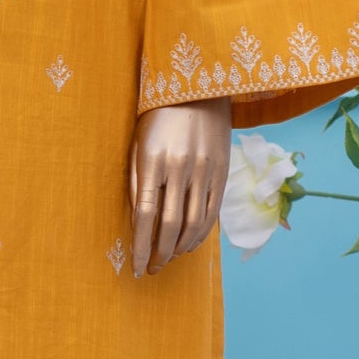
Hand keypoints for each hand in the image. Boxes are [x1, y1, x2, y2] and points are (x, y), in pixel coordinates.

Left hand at [130, 99, 231, 275]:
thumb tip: (138, 223)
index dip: (140, 247)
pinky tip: (190, 244)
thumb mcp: (137, 145)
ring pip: (193, 223)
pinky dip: (201, 234)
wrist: (197, 90)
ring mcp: (204, 171)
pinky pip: (212, 212)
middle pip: (170, 226)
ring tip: (169, 258)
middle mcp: (179, 168)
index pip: (145, 216)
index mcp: (152, 161)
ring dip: (180, 248)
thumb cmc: (157, 118)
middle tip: (153, 268)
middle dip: (160, 254)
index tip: (136, 267)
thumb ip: (137, 183)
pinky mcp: (222, 172)